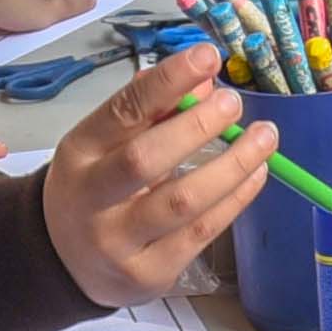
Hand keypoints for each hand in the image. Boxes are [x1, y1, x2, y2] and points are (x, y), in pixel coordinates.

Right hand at [38, 45, 271, 307]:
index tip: (207, 56)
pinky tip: (256, 174)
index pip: (123, 112)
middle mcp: (93, 200)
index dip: (167, 82)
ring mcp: (120, 243)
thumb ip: (152, 111)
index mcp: (79, 154)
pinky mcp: (150, 274)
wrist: (67, 262)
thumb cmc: (96, 187)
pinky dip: (235, 199)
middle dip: (196, 127)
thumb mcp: (106, 144)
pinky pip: (201, 233)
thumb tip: (207, 80)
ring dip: (232, 165)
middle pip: (146, 160)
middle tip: (233, 104)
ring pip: (182, 202)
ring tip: (264, 137)